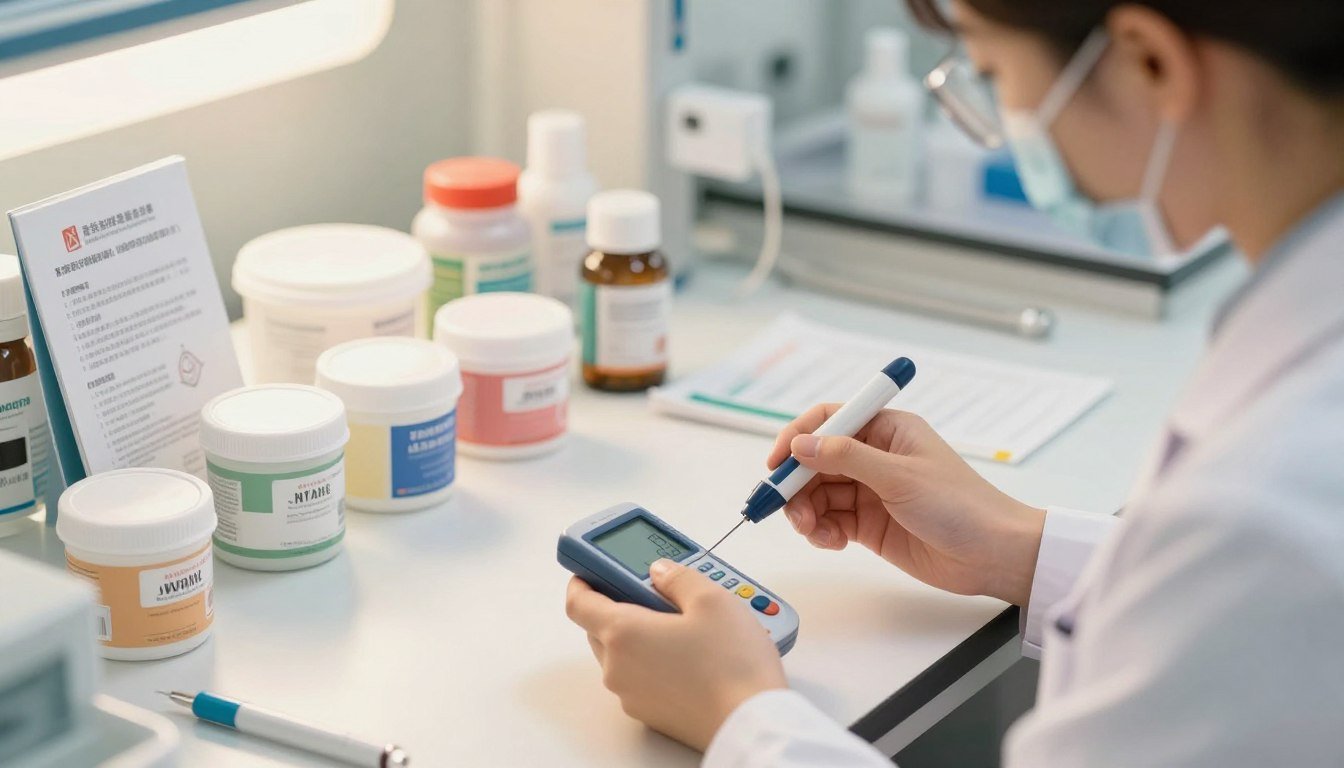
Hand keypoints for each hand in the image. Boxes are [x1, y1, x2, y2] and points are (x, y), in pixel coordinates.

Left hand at [565, 559, 786, 750]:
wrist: (751, 723)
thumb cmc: (732, 666)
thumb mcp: (712, 599)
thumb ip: (678, 577)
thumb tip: (660, 572)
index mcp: (623, 634)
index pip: (578, 604)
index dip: (582, 582)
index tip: (592, 572)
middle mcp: (618, 668)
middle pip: (600, 629)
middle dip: (620, 607)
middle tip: (656, 594)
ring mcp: (632, 695)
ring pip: (622, 655)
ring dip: (641, 637)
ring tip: (685, 626)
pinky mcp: (651, 715)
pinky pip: (641, 679)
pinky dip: (654, 663)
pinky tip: (690, 657)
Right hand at [769, 407, 1045, 605]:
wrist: (992, 555)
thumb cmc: (961, 505)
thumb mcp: (900, 476)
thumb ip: (847, 458)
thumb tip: (802, 445)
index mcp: (886, 429)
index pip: (829, 420)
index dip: (798, 437)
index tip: (778, 461)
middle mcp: (875, 456)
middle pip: (816, 460)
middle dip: (796, 483)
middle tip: (784, 506)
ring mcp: (870, 491)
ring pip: (818, 493)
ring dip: (805, 510)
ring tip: (812, 530)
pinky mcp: (869, 524)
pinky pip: (829, 520)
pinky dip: (821, 530)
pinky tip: (830, 541)